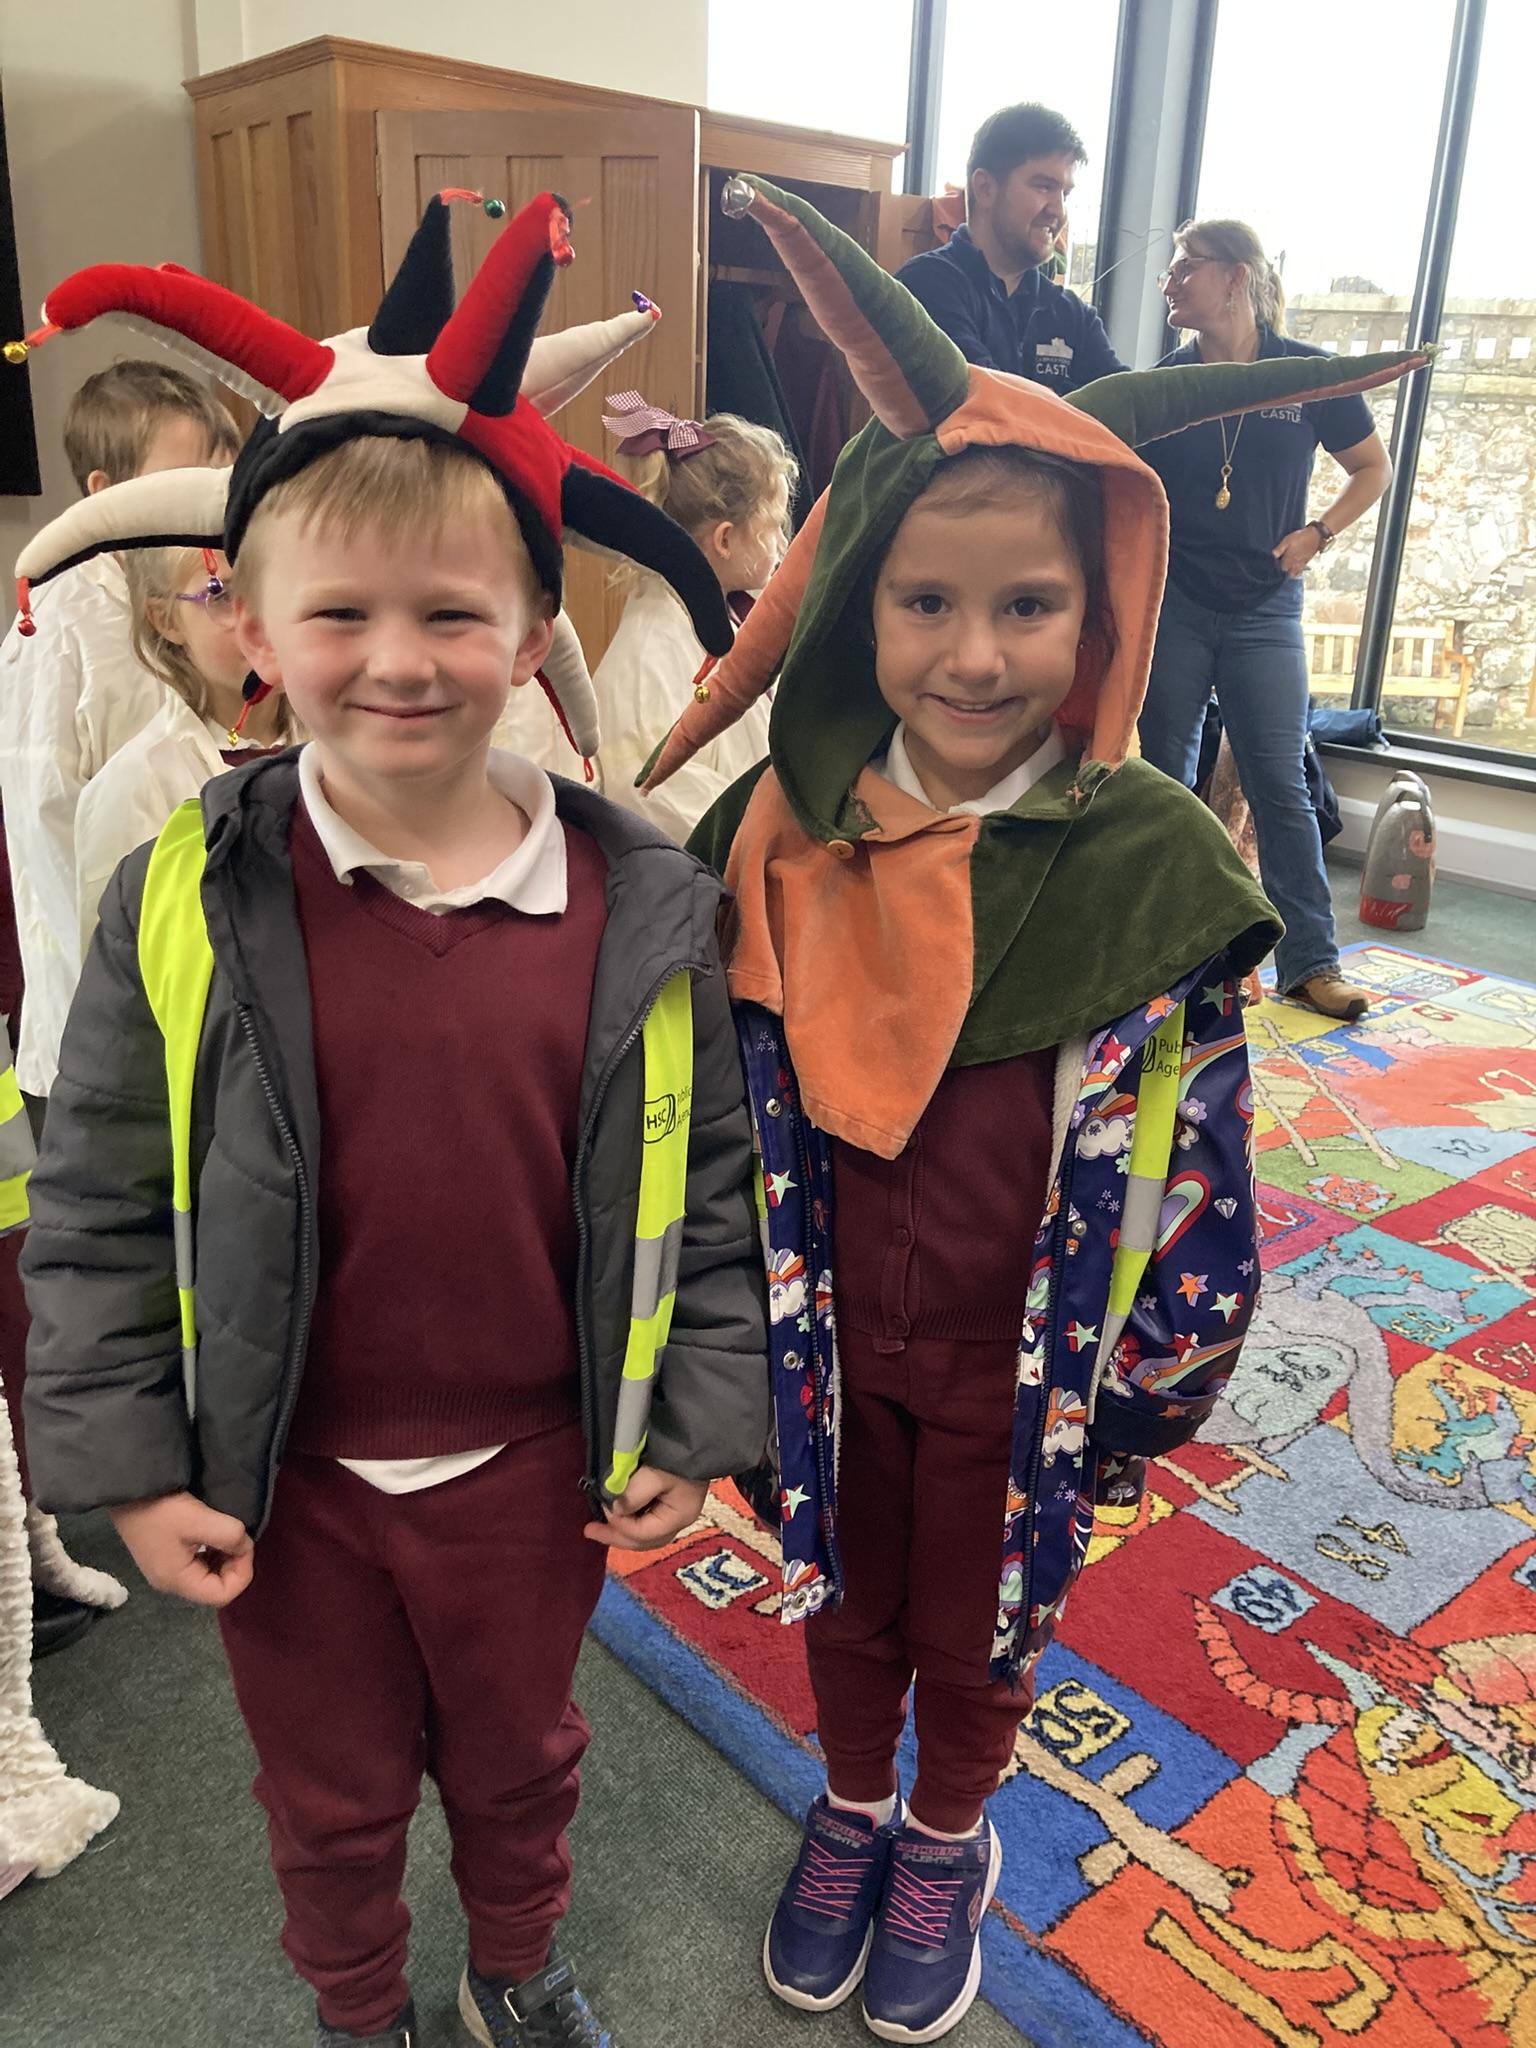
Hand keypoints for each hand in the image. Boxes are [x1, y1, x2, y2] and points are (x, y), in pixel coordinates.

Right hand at [109, 1491, 254, 1607]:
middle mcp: (170, 1582)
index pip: (221, 1596)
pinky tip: (214, 1534)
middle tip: (239, 1539)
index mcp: (178, 1581)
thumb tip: (245, 1545)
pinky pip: (196, 1563)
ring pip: (207, 1575)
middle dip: (234, 1565)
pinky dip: (211, 1552)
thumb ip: (229, 1535)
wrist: (129, 1490)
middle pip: (215, 1588)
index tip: (245, 1545)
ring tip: (228, 1535)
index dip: (242, 1573)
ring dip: (224, 1558)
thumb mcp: (199, 1520)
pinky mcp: (164, 1556)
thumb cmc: (161, 1508)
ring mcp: (165, 1570)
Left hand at [583, 1466, 708, 1551]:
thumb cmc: (680, 1454)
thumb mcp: (655, 1473)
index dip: (620, 1525)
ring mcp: (677, 1510)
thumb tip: (614, 1509)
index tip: (603, 1507)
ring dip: (623, 1530)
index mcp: (678, 1516)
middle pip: (645, 1539)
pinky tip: (618, 1513)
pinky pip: (648, 1519)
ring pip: (647, 1532)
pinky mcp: (673, 1499)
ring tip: (600, 1527)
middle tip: (590, 1531)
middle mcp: (680, 1519)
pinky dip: (631, 1520)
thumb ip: (633, 1494)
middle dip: (617, 1536)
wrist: (703, 1433)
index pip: (643, 1533)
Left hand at [1272, 526, 1322, 576]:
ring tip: (1289, 568)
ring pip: (1295, 573)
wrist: (1315, 535)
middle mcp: (1295, 563)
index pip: (1282, 567)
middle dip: (1285, 570)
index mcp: (1289, 558)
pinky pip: (1301, 570)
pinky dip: (1297, 572)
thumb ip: (1280, 548)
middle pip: (1288, 572)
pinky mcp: (1307, 562)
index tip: (1278, 562)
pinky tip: (1295, 568)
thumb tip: (1273, 555)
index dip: (1279, 566)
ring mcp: (1301, 563)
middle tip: (1283, 565)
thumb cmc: (1300, 537)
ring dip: (1291, 572)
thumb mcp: (1288, 540)